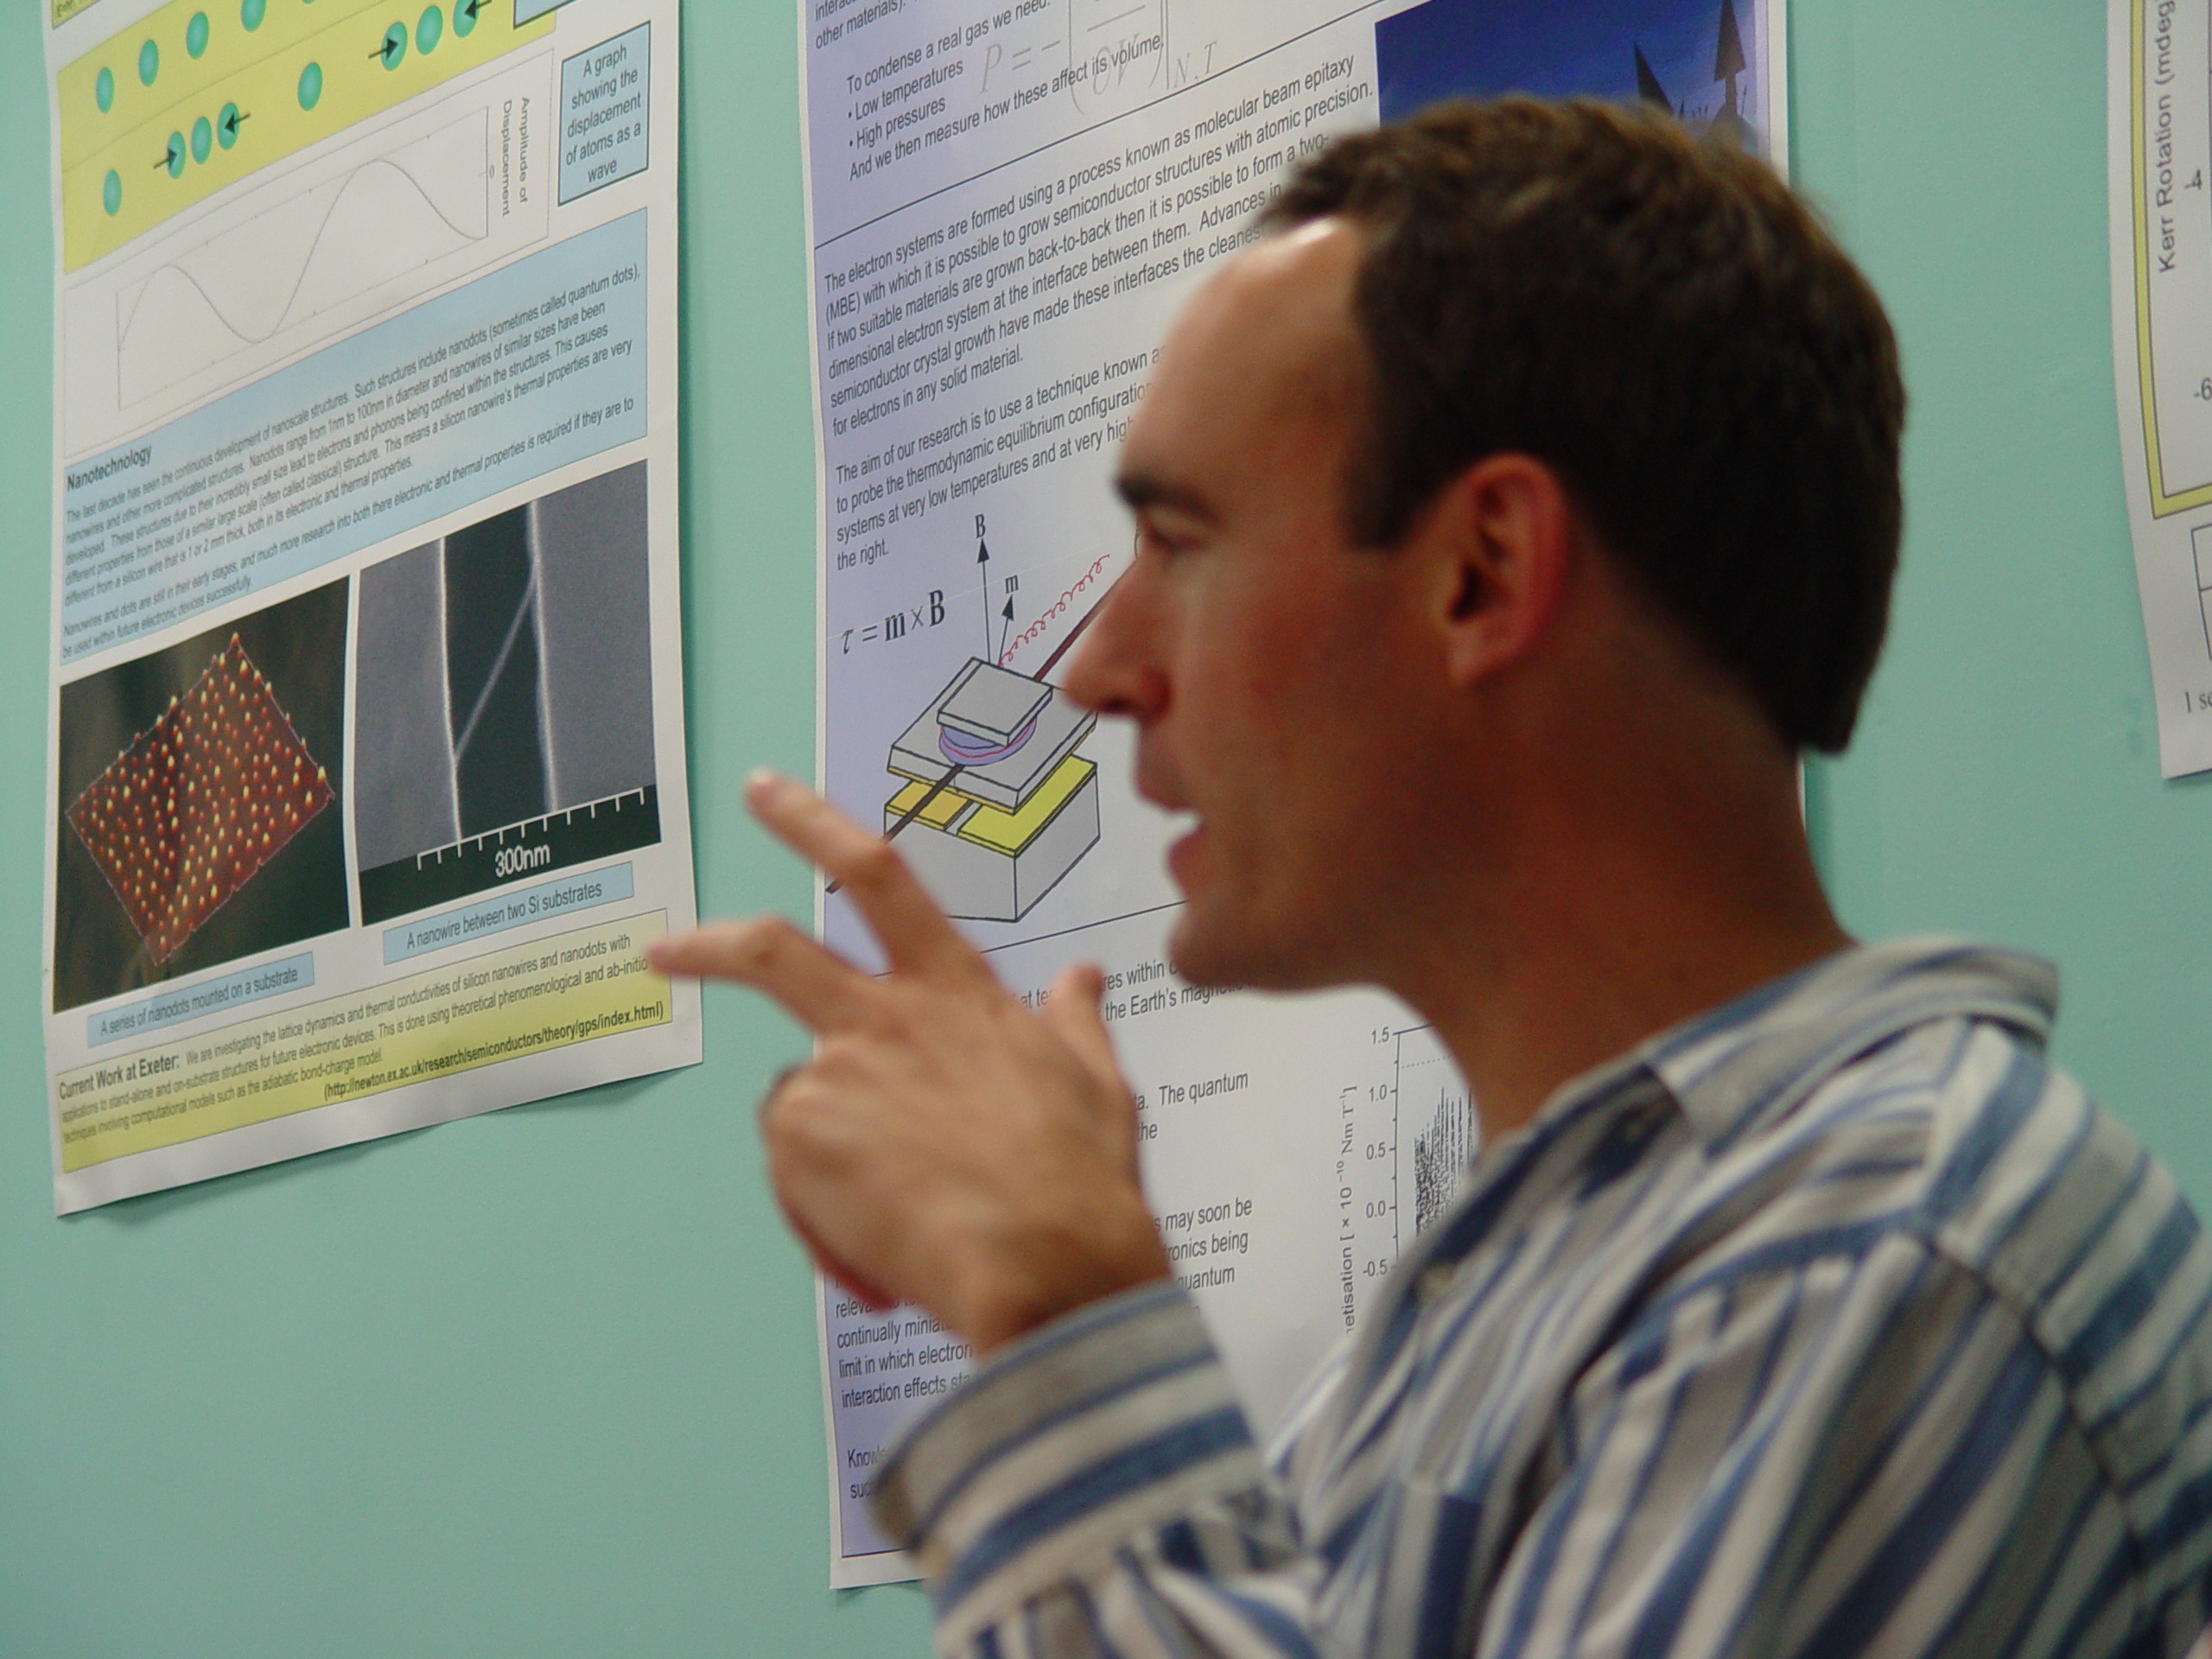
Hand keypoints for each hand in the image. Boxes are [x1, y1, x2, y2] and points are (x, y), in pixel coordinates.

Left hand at [646, 772, 1170, 1353]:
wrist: (1044, 1266)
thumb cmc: (1078, 1180)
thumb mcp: (1095, 1081)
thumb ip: (1075, 1019)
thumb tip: (1083, 978)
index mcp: (959, 991)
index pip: (879, 875)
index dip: (814, 823)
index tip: (765, 796)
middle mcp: (886, 1016)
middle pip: (770, 951)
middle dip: (706, 946)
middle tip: (662, 952)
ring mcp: (835, 1075)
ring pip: (794, 1101)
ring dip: (822, 1156)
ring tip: (889, 1220)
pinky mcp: (800, 1139)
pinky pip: (793, 1172)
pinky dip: (823, 1208)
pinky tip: (880, 1244)